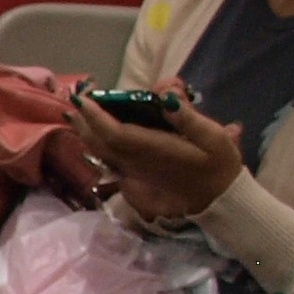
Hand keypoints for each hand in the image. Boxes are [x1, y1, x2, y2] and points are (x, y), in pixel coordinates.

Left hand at [77, 82, 244, 223]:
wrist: (217, 199)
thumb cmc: (218, 165)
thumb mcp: (215, 137)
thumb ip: (188, 117)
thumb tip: (166, 95)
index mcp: (154, 151)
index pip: (115, 134)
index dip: (97, 117)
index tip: (84, 99)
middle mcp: (136, 163)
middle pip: (99, 142)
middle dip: (83, 119)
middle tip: (75, 96)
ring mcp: (132, 171)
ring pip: (99, 151)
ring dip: (84, 130)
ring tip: (77, 110)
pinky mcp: (133, 176)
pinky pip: (106, 158)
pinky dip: (94, 141)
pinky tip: (90, 130)